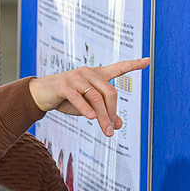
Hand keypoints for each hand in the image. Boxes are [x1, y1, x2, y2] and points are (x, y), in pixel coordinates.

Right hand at [28, 57, 148, 136]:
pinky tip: (92, 118)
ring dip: (102, 116)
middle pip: (110, 92)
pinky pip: (79, 98)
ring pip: (96, 98)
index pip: (118, 68)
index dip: (133, 65)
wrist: (42, 95)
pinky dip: (87, 109)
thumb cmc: (67, 99)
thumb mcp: (88, 107)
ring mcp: (76, 77)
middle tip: (112, 130)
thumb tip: (118, 125)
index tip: (147, 61)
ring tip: (106, 130)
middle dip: (112, 112)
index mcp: (97, 74)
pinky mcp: (64, 84)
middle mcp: (89, 72)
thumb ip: (103, 112)